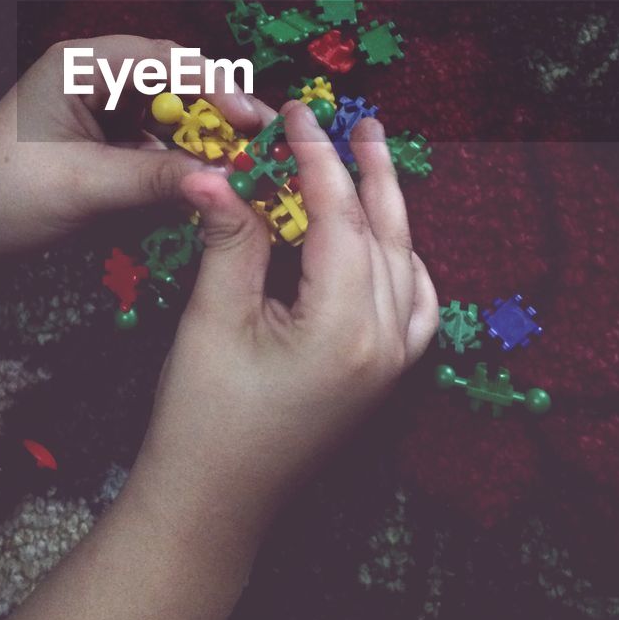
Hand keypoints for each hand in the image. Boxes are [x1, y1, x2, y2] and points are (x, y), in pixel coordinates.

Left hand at [0, 36, 266, 258]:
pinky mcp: (104, 136)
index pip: (166, 61)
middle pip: (177, 81)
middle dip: (219, 112)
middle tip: (261, 143)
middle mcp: (96, 73)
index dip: (217, 87)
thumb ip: (157, 179)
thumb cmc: (1, 194)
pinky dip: (181, 159)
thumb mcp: (84, 186)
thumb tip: (227, 181)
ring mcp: (101, 104)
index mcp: (82, 64)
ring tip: (244, 163)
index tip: (252, 122)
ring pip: (172, 111)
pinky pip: (157, 139)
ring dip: (204, 138)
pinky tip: (205, 180)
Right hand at [125, 102, 437, 552]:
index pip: (338, 216)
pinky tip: (392, 243)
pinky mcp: (384, 378)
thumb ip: (229, 239)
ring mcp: (391, 364)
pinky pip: (416, 307)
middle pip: (381, 232)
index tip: (295, 114)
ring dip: (389, 208)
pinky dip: (407, 262)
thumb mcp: (212, 319)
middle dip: (364, 170)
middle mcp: (383, 342)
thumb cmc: (202, 418)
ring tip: (374, 157)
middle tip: (353, 118)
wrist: (213, 505)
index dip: (315, 158)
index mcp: (343, 326)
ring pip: (405, 263)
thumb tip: (215, 170)